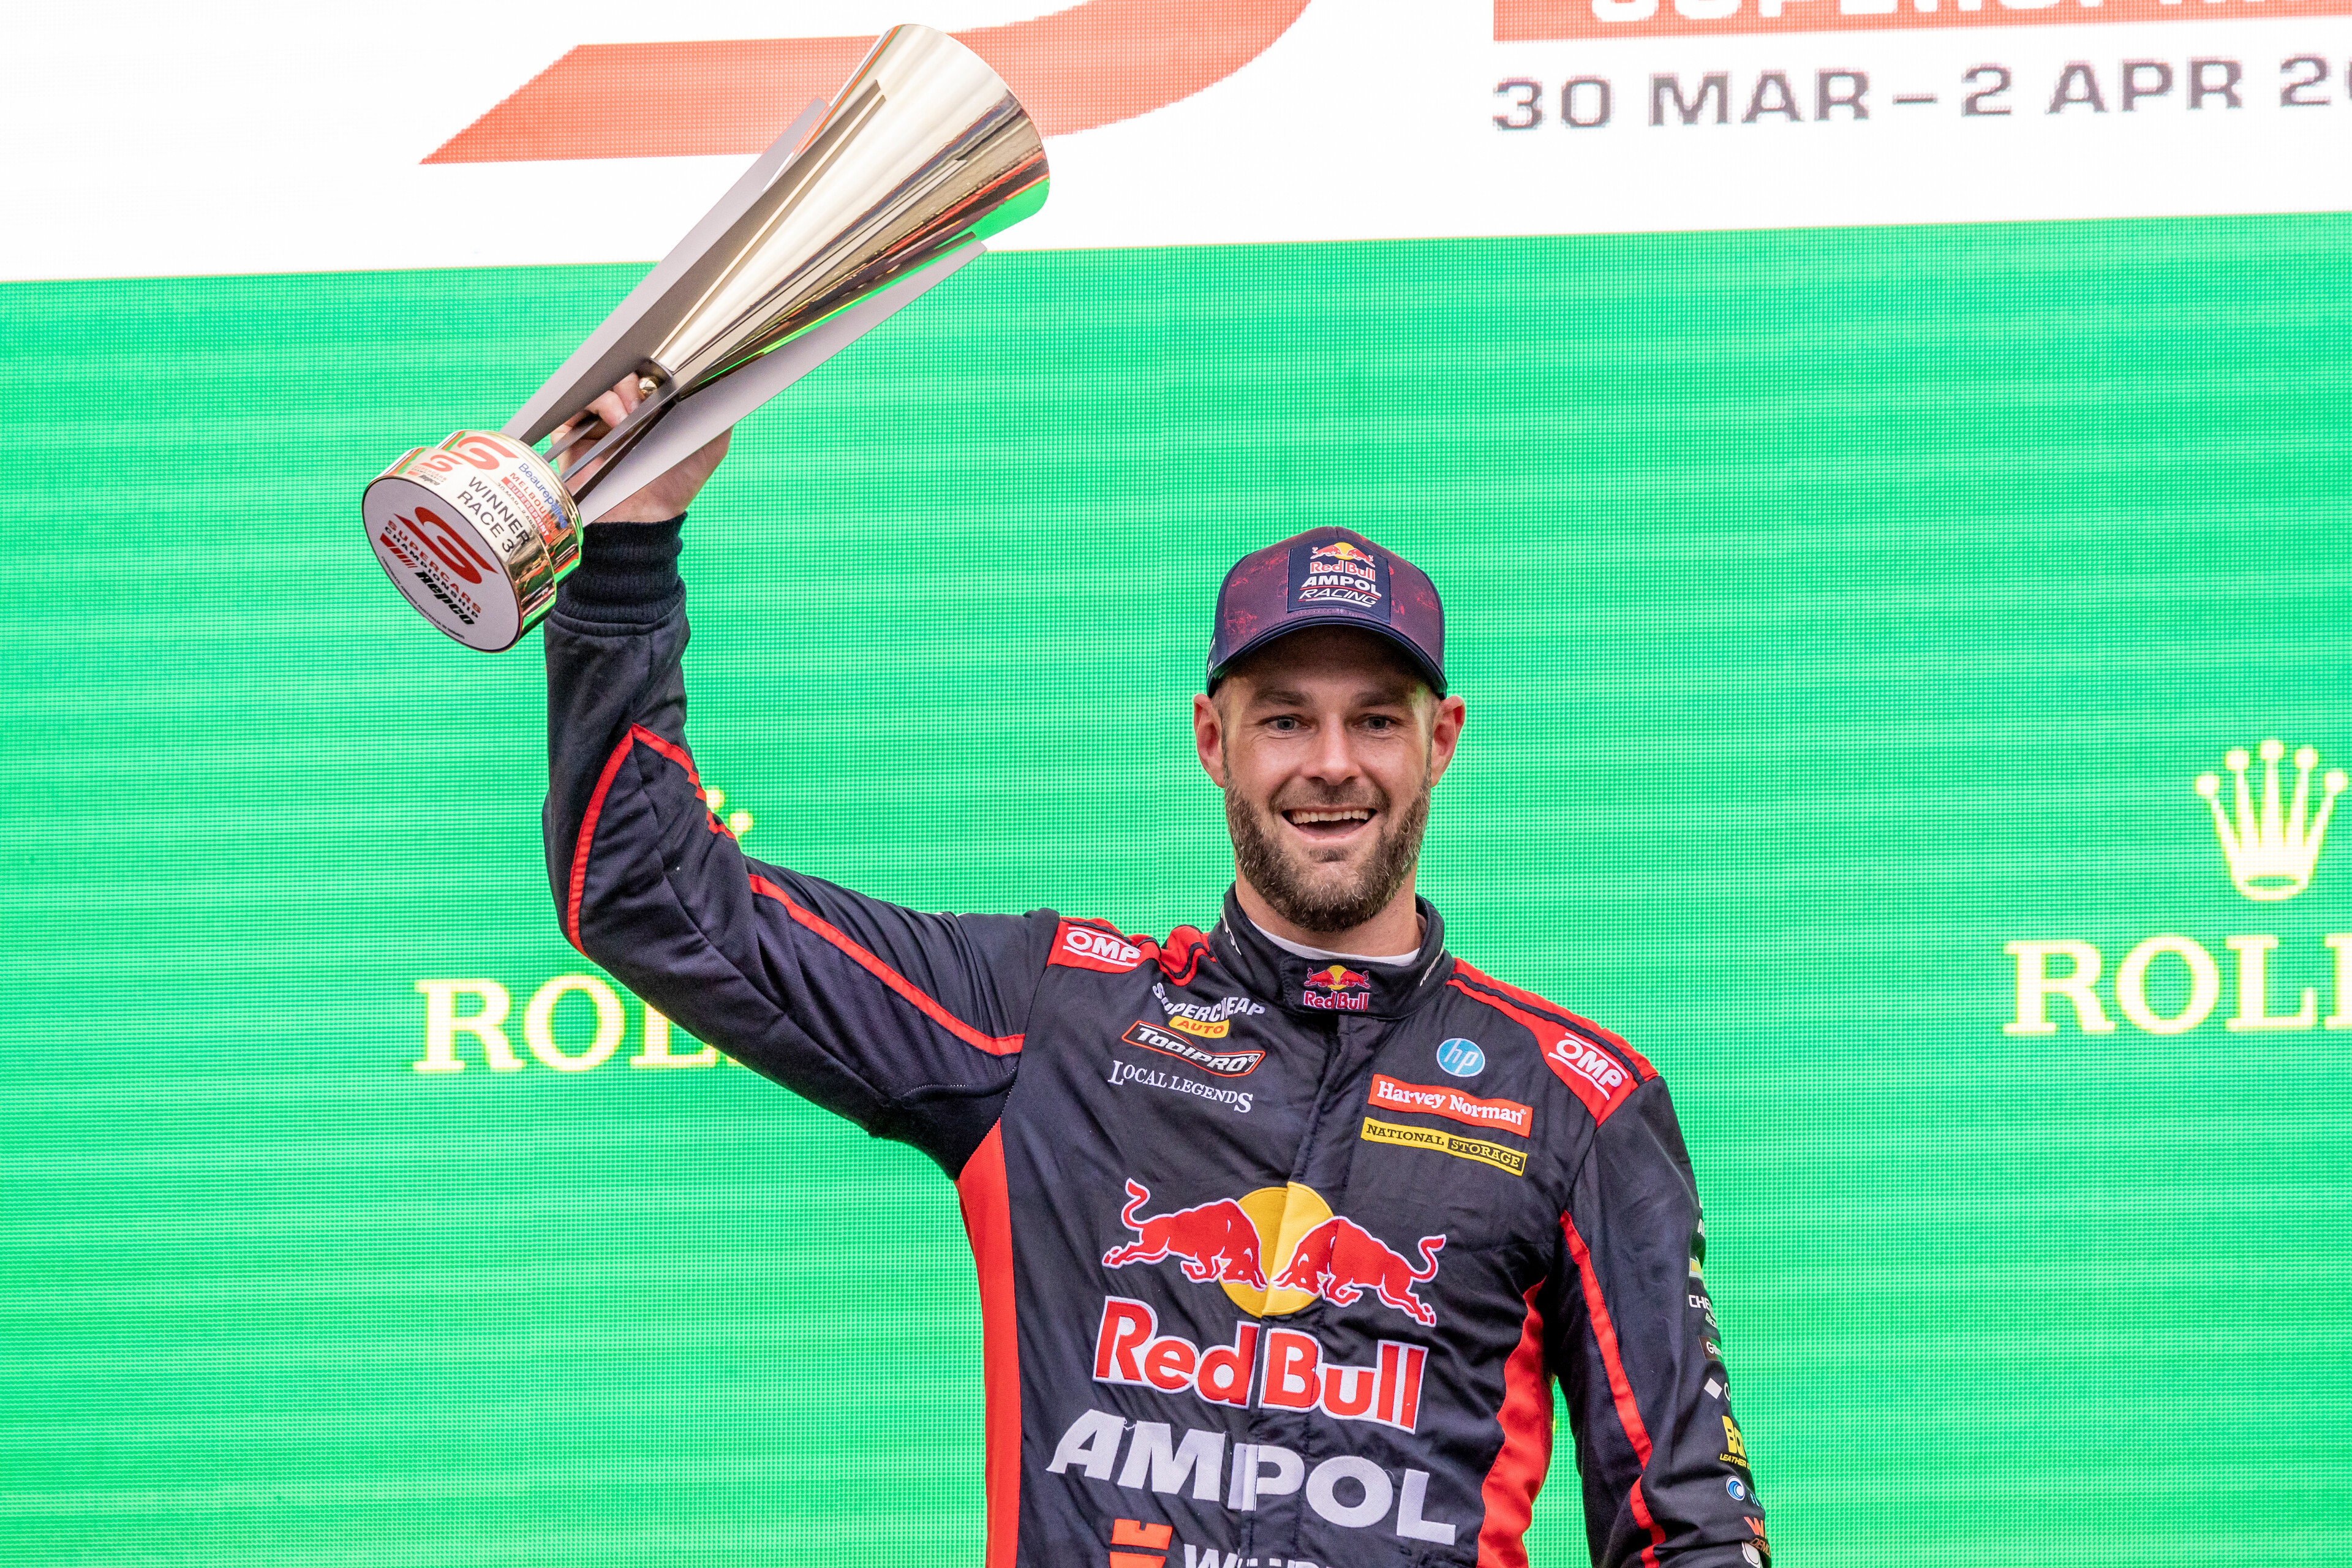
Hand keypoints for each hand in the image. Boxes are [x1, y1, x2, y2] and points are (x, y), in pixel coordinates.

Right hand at [546, 373, 732, 523]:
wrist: (644, 518)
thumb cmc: (676, 485)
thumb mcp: (710, 446)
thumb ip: (719, 415)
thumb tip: (728, 379)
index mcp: (651, 408)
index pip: (649, 373)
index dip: (657, 368)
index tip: (672, 372)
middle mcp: (623, 410)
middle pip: (624, 372)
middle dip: (639, 375)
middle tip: (654, 390)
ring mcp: (597, 419)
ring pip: (602, 382)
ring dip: (621, 388)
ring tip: (637, 411)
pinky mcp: (573, 431)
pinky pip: (577, 402)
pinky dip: (599, 403)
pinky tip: (618, 420)